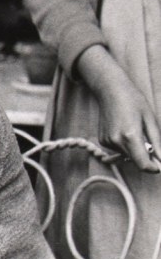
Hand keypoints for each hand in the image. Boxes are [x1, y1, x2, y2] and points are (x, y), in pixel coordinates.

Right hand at [76, 45, 160, 171]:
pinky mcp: (103, 140)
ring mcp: (107, 142)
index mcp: (130, 136)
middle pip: (135, 161)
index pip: (143, 164)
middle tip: (151, 143)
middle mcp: (116, 141)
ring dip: (135, 150)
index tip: (160, 165)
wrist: (111, 90)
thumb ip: (157, 142)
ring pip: (127, 155)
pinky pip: (119, 149)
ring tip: (135, 130)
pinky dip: (126, 145)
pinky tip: (125, 130)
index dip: (154, 168)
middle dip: (145, 157)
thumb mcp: (150, 120)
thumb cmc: (133, 101)